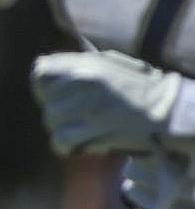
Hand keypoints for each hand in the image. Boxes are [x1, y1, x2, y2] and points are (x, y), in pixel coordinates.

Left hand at [33, 49, 194, 155]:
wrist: (168, 108)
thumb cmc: (138, 86)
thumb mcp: (107, 63)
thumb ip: (74, 62)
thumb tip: (40, 63)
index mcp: (85, 64)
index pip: (40, 74)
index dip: (43, 87)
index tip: (54, 96)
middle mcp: (83, 82)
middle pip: (45, 100)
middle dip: (55, 110)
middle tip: (71, 117)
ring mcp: (88, 105)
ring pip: (51, 120)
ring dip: (62, 128)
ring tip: (78, 130)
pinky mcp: (96, 129)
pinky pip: (61, 139)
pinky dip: (64, 145)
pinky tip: (74, 146)